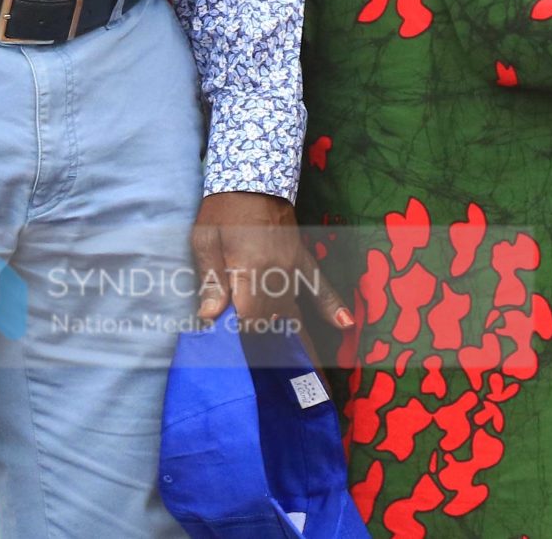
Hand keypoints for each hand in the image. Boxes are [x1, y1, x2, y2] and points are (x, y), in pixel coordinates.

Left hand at [190, 191, 353, 366]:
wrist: (252, 177)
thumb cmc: (221, 210)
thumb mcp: (205, 241)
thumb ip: (210, 281)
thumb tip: (210, 318)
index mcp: (251, 269)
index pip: (249, 318)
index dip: (237, 335)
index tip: (229, 347)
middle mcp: (278, 273)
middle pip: (272, 320)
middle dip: (260, 341)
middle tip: (255, 368)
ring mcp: (294, 267)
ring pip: (293, 312)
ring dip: (291, 337)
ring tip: (300, 373)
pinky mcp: (302, 260)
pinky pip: (321, 286)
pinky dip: (333, 306)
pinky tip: (345, 325)